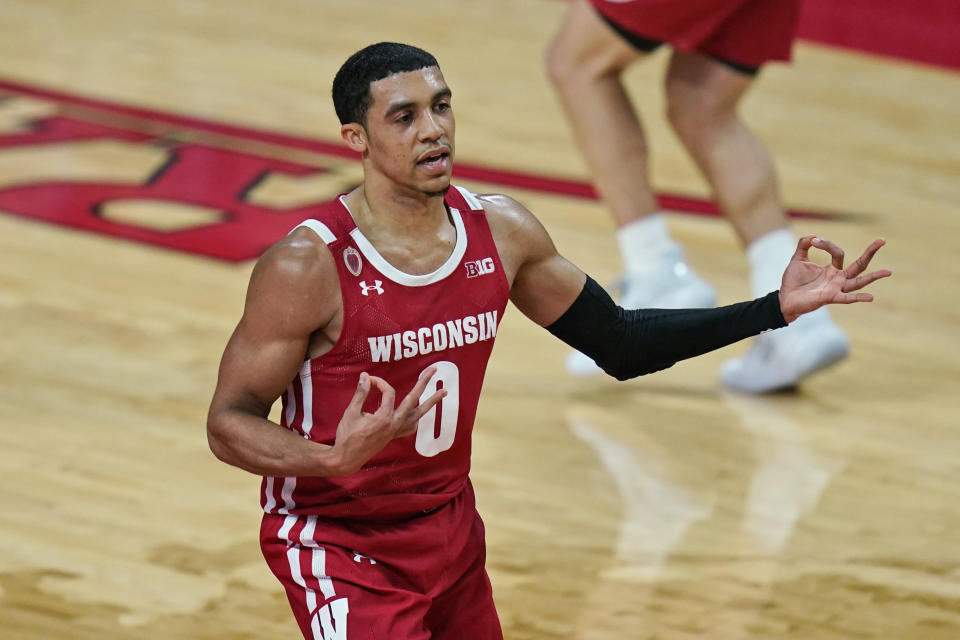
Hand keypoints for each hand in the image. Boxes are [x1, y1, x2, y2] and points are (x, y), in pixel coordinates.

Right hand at [328, 367, 445, 474]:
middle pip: (413, 400)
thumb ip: (361, 393)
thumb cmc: (347, 436)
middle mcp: (394, 424)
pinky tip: (419, 414)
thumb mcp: (351, 412)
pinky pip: (411, 426)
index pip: (388, 393)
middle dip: (423, 383)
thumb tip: (365, 376)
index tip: (369, 380)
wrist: (347, 458)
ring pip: (418, 414)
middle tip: (433, 370)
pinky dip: (417, 418)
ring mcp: (396, 431)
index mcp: (384, 418)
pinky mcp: (394, 436)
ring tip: (443, 392)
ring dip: (430, 403)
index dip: (379, 383)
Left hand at [778, 235, 891, 322]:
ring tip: (889, 271)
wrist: (785, 298)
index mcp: (832, 268)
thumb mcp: (798, 259)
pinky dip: (858, 298)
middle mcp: (838, 278)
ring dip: (874, 277)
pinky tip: (871, 297)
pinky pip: (846, 298)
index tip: (814, 241)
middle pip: (859, 264)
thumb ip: (803, 245)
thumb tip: (812, 235)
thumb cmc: (793, 281)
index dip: (826, 244)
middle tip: (883, 239)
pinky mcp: (830, 297)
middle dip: (870, 252)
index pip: (838, 252)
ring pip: (859, 282)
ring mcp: (836, 288)